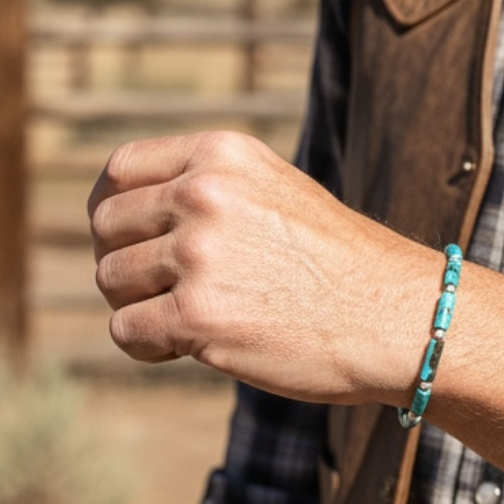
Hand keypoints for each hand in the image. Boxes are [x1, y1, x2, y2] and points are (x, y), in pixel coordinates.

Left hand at [88, 130, 435, 398]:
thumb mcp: (275, 192)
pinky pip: (126, 330)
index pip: (120, 170)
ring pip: (111, 280)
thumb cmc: (339, 264)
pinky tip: (185, 349)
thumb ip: (208, 189)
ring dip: (138, 307)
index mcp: (222, 154)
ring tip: (187, 322)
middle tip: (162, 292)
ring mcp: (198, 253)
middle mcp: (204, 193)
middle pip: (107, 226)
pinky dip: (147, 346)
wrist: (396, 318)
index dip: (112, 209)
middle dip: (125, 263)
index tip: (125, 240)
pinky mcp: (196, 314)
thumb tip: (121, 214)